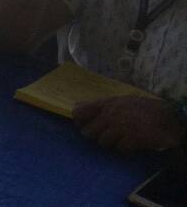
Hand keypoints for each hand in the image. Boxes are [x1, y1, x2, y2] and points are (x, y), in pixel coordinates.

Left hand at [72, 95, 186, 151]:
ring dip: (112, 142)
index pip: (79, 111)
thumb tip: (79, 109)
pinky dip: (126, 148)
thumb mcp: (122, 101)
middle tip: (108, 135)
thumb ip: (103, 106)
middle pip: (88, 132)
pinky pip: (119, 148)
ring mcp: (120, 126)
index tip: (82, 126)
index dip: (78, 121)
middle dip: (97, 136)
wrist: (170, 117)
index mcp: (107, 103)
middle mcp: (110, 114)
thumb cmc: (145, 109)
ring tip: (123, 138)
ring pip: (103, 142)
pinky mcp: (131, 137)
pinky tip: (134, 142)